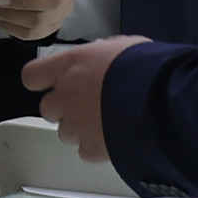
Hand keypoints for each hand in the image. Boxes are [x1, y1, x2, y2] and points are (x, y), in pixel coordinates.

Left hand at [21, 35, 147, 161]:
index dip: (42, 81)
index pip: (33, 75)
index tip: (52, 83)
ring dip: (80, 128)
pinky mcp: (92, 148)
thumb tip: (99, 61)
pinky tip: (115, 137)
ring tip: (107, 121)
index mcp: (71, 65)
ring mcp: (77, 125)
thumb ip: (100, 56)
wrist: (164, 100)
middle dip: (64, 108)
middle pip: (48, 108)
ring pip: (65, 132)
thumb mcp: (123, 47)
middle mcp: (66, 95)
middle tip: (87, 104)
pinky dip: (97, 147)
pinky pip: (85, 150)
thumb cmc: (148, 67)